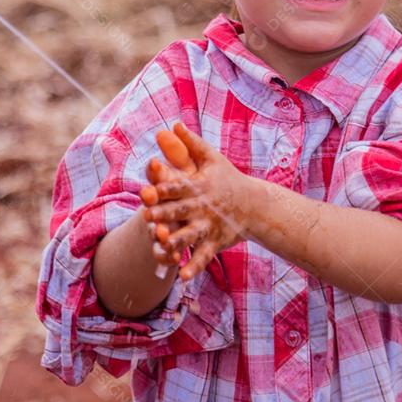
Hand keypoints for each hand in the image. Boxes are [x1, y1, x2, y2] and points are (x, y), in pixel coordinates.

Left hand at [141, 122, 253, 281]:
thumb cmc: (229, 179)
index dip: (162, 187)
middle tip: (145, 216)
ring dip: (176, 241)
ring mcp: (210, 226)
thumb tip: (173, 124)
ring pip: (191, 235)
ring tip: (162, 247)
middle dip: (164, 213)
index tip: (146, 188)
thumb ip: (191, 143)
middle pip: (181, 210)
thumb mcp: (212, 159)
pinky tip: (181, 277)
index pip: (178, 186)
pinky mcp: (215, 243)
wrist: (256, 205)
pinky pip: (203, 256)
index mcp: (200, 186)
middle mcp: (204, 207)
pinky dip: (193, 266)